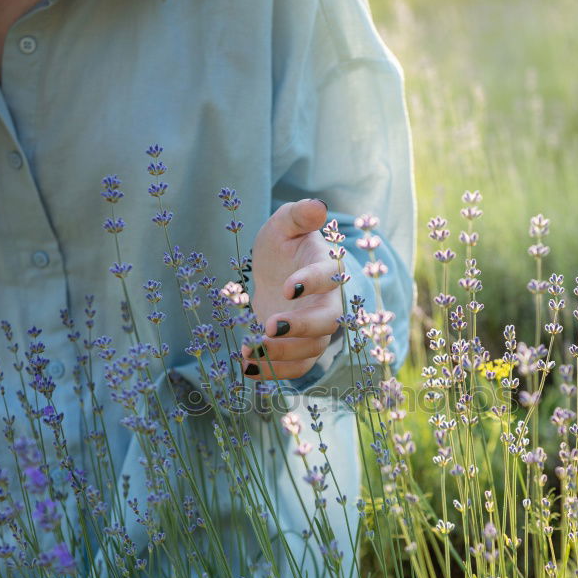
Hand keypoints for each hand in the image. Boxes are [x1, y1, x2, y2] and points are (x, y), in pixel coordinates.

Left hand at [238, 198, 343, 379]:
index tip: (286, 287)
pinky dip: (275, 373)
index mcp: (328, 269)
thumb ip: (299, 215)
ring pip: (311, 349)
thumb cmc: (285, 245)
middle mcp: (328, 302)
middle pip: (327, 322)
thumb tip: (318, 205)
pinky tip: (248, 369)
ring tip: (249, 352)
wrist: (279, 273)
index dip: (311, 283)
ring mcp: (317, 330)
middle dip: (300, 328)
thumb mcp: (284, 225)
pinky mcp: (301, 349)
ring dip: (281, 355)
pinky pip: (297, 367)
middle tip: (268, 327)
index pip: (329, 277)